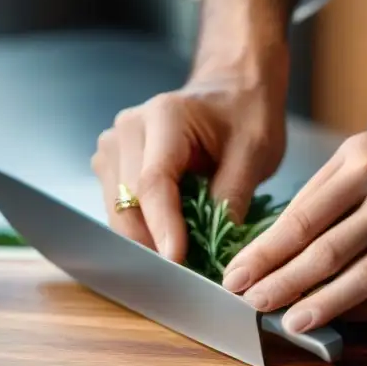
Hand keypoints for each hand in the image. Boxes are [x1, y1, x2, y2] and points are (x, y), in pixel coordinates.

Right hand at [90, 74, 285, 263]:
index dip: (163, 226)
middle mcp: (128, 129)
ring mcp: (114, 146)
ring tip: (181, 260)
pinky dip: (141, 230)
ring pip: (118, 210)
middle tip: (186, 275)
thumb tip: (218, 248)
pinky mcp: (111, 165)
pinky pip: (119, 208)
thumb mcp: (254, 153)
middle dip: (153, 242)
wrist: (231, 90)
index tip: (178, 261)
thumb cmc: (244, 116)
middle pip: (128, 201)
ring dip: (145, 240)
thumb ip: (233, 197)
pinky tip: (168, 240)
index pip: (153, 182)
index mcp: (165, 116)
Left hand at [221, 119, 366, 331]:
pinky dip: (366, 310)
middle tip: (249, 305)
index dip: (264, 252)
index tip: (236, 276)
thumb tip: (282, 239)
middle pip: (323, 250)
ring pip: (361, 277)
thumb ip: (332, 188)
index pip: (302, 216)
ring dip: (318, 305)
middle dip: (279, 283)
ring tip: (288, 322)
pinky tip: (341, 320)